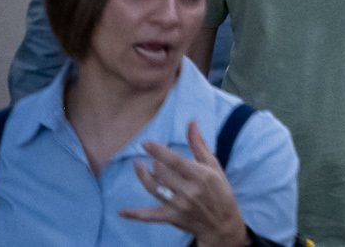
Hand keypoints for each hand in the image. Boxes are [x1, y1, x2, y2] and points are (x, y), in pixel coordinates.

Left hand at [120, 119, 248, 246]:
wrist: (221, 222)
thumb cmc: (219, 190)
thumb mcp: (214, 166)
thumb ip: (199, 145)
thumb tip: (191, 123)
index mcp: (200, 176)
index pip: (175, 161)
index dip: (158, 152)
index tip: (145, 143)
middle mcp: (188, 191)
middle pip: (162, 173)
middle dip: (155, 162)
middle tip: (155, 157)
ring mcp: (178, 205)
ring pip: (154, 189)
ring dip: (143, 176)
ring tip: (138, 165)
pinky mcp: (171, 217)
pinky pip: (150, 216)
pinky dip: (135, 214)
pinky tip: (122, 212)